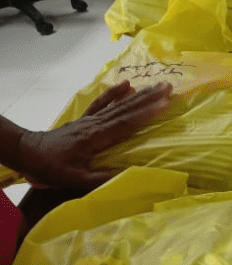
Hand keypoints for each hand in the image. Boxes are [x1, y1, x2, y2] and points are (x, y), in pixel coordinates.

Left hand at [14, 81, 172, 189]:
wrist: (28, 153)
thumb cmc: (52, 168)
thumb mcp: (75, 179)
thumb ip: (102, 178)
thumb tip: (131, 175)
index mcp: (96, 138)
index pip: (126, 123)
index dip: (146, 113)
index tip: (165, 104)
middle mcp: (96, 124)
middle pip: (126, 109)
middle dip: (149, 98)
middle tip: (169, 87)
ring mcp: (90, 119)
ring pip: (118, 104)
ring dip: (139, 94)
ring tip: (157, 85)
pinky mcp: (84, 119)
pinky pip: (101, 103)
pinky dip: (113, 93)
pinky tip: (126, 85)